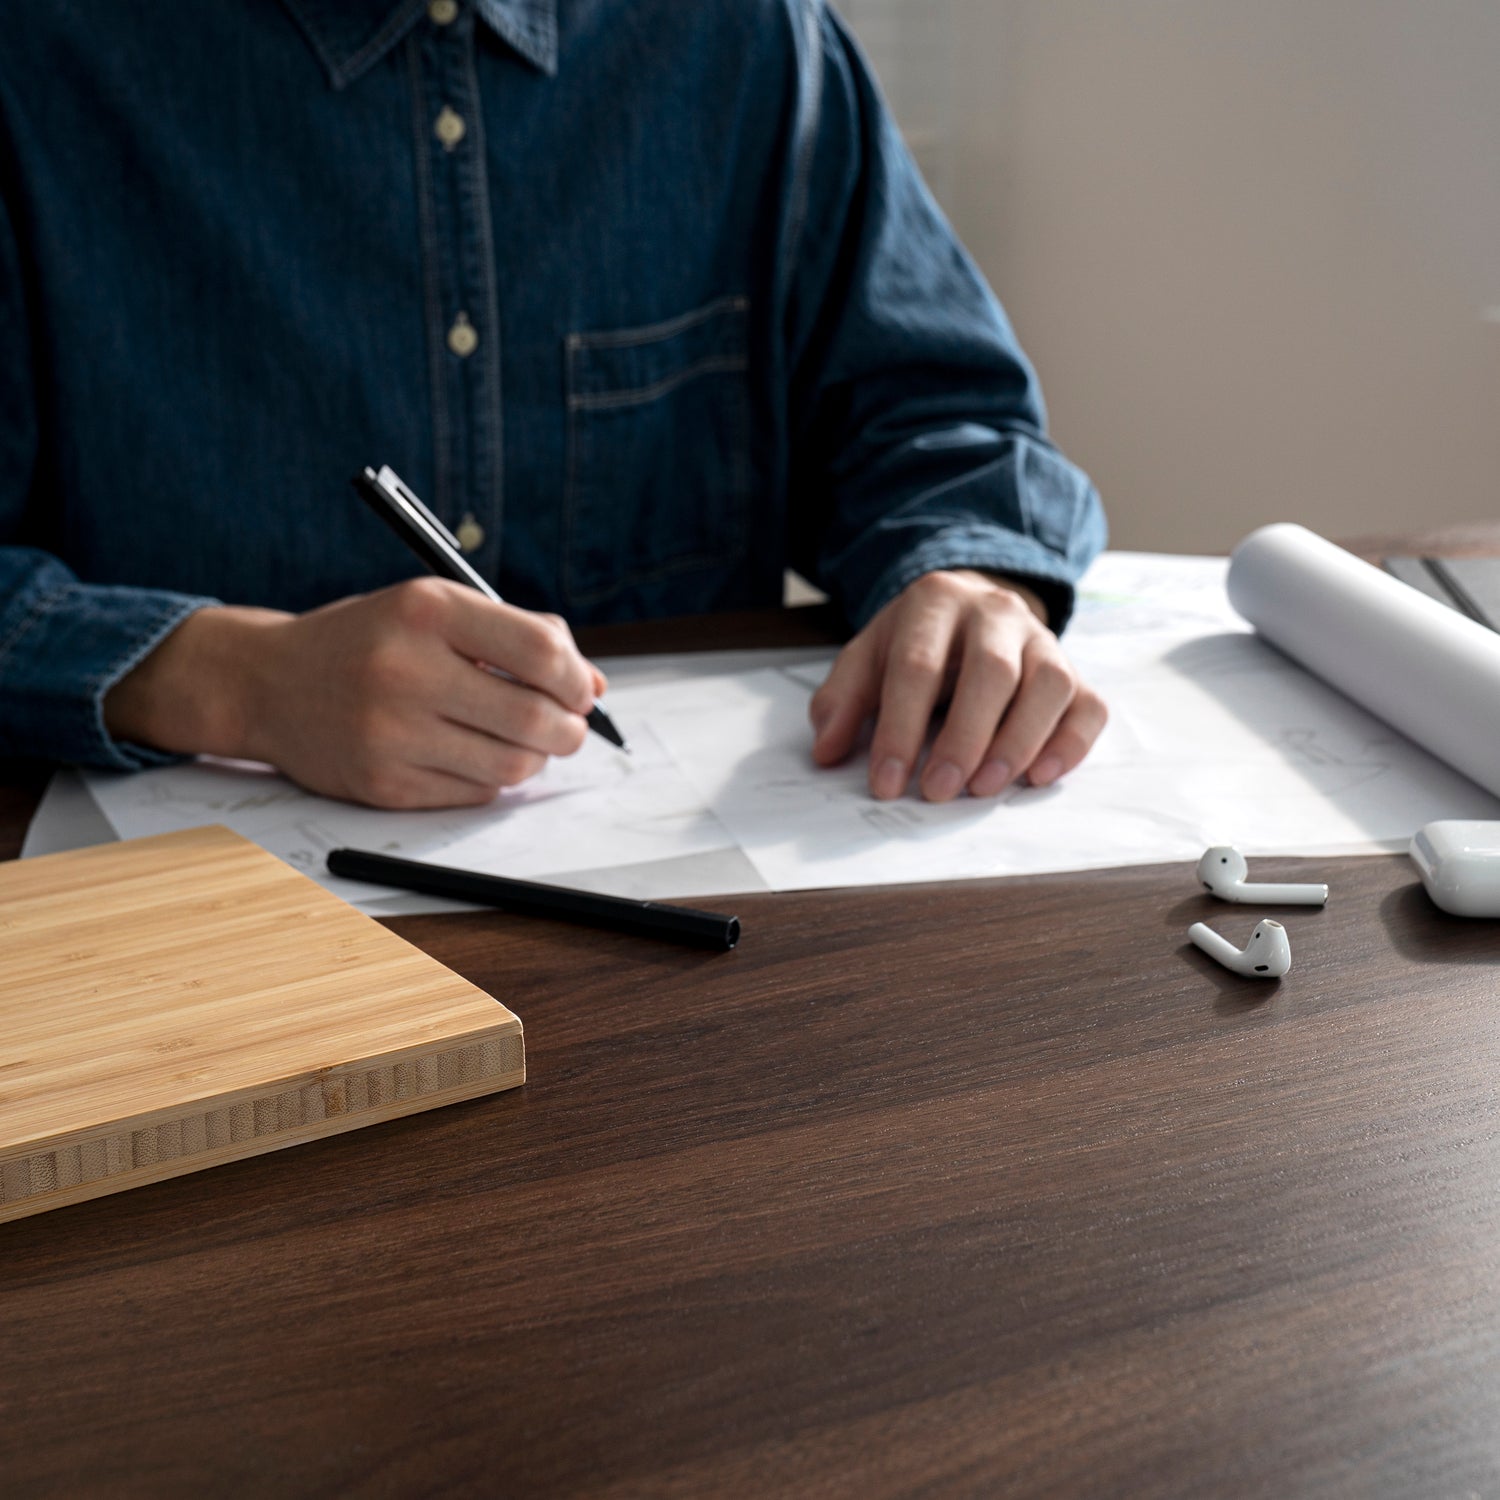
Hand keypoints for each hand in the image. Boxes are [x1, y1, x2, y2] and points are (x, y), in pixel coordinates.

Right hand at [104, 579, 605, 807]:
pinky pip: (475, 793)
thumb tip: (593, 685)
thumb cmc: (368, 641)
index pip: (539, 652)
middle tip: (568, 727)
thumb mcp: (433, 609)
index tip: (580, 689)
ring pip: (511, 766)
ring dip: (535, 758)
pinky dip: (491, 779)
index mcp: (425, 610)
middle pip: (534, 718)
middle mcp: (405, 669)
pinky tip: (472, 754)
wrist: (267, 684)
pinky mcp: (383, 784)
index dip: (576, 678)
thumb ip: (517, 634)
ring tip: (523, 741)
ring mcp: (390, 733)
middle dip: (569, 729)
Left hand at [808, 569, 1105, 800]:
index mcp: (935, 602)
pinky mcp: (1075, 671)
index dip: (900, 728)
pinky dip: (1071, 745)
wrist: (971, 607)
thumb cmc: (915, 644)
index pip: (918, 666)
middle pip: (993, 672)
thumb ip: (841, 701)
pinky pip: (1089, 706)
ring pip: (1050, 686)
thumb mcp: (867, 658)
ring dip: (1020, 743)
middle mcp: (996, 613)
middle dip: (965, 738)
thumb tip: (827, 752)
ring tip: (985, 788)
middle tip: (939, 791)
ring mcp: (1042, 640)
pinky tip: (1039, 777)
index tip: (886, 782)